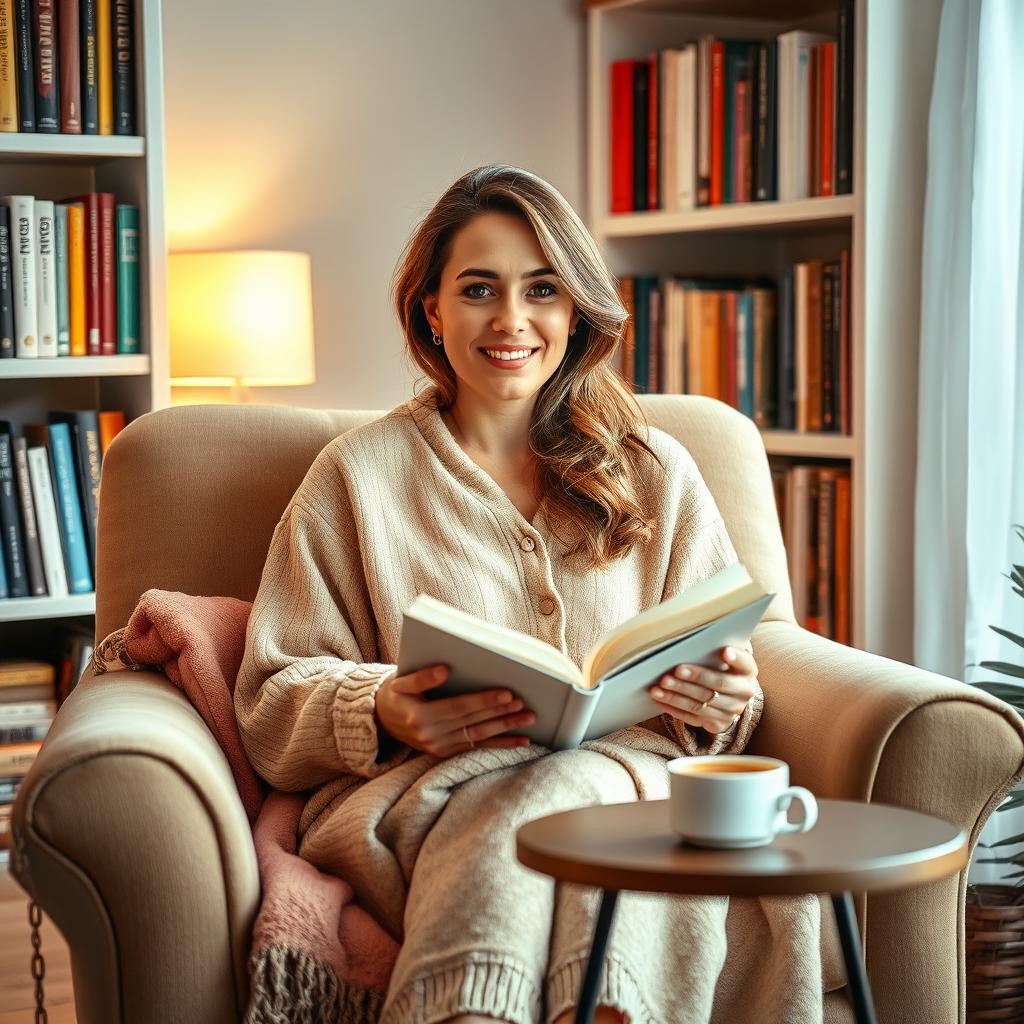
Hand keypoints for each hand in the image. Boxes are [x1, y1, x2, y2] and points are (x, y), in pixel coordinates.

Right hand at [375, 664, 535, 757]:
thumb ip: (421, 677)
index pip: (459, 707)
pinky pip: (477, 749)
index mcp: (420, 716)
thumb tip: (444, 670)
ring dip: (506, 729)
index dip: (484, 701)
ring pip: (479, 737)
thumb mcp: (400, 681)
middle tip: (525, 704)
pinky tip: (521, 741)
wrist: (379, 721)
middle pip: (473, 722)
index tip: (507, 693)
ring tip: (528, 719)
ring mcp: (438, 747)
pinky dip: (500, 745)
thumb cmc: (394, 694)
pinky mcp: (445, 754)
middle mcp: (430, 735)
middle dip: (501, 713)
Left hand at [648, 645, 757, 734]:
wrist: (727, 696)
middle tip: (676, 670)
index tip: (724, 651)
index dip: (736, 658)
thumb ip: (718, 641)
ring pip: (702, 703)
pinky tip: (659, 699)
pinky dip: (674, 708)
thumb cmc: (718, 665)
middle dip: (696, 676)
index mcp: (748, 670)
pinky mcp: (718, 724)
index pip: (745, 662)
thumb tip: (699, 627)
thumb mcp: (723, 652)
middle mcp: (744, 692)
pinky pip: (693, 717)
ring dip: (678, 695)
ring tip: (659, 686)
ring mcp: (732, 710)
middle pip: (718, 684)